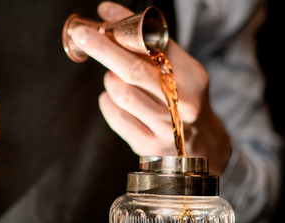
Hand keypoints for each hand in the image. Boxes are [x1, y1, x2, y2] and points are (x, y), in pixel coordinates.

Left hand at [69, 2, 231, 173]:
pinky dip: (108, 102)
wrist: (201, 145)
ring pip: (121, 93)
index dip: (126, 30)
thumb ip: (147, 41)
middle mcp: (183, 104)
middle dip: (103, 49)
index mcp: (193, 78)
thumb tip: (108, 13)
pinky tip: (114, 99)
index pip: (155, 47)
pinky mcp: (149, 146)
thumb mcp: (178, 68)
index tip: (103, 18)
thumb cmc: (183, 97)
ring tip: (116, 78)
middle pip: (133, 70)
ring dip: (110, 80)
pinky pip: (116, 116)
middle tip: (83, 36)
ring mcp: (166, 128)